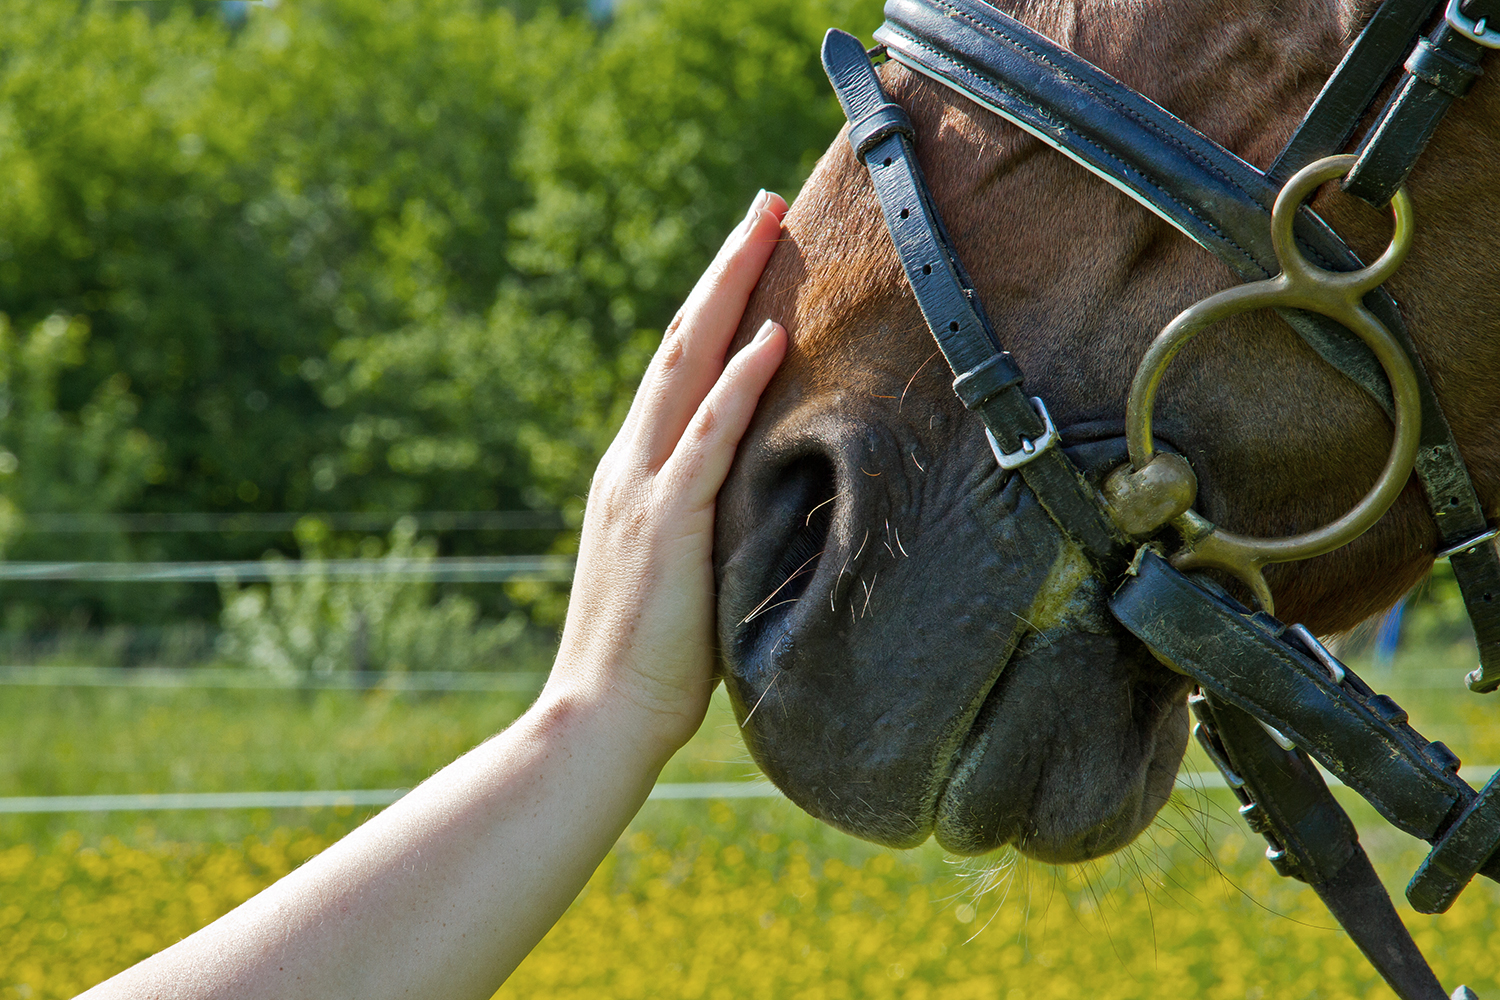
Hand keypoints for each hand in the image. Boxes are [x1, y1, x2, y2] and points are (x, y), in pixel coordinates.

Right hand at [548, 190, 788, 762]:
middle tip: (763, 207)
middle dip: (724, 270)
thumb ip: (705, 522)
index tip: (749, 257)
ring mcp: (642, 489)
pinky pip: (706, 439)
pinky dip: (739, 384)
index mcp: (633, 475)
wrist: (598, 717)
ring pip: (687, 368)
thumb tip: (762, 497)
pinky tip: (773, 336)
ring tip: (767, 230)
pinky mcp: (665, 524)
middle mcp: (630, 464)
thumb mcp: (680, 572)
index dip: (712, 307)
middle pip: (679, 343)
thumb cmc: (648, 660)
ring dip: (729, 293)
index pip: (676, 371)